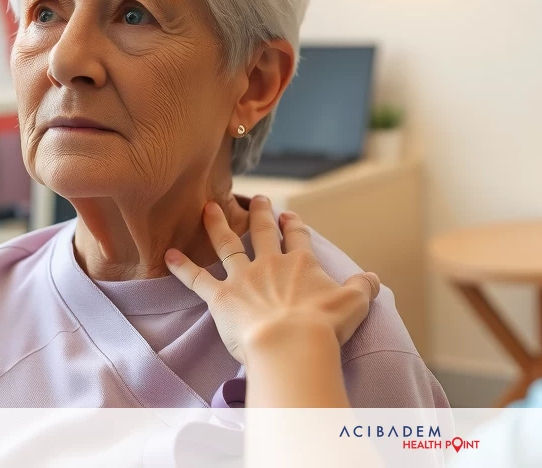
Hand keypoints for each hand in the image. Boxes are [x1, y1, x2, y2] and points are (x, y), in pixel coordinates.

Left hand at [164, 196, 380, 366]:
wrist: (292, 343)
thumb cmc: (325, 325)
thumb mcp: (355, 302)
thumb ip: (363, 287)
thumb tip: (373, 278)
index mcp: (302, 263)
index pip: (297, 238)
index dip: (293, 225)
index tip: (288, 215)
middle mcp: (271, 264)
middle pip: (263, 232)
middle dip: (260, 214)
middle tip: (257, 198)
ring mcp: (244, 279)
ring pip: (228, 245)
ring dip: (217, 225)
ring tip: (209, 207)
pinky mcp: (221, 298)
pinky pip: (198, 279)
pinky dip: (182, 267)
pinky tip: (168, 254)